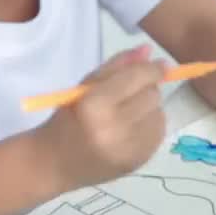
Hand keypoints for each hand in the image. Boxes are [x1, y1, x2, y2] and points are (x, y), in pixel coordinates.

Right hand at [40, 46, 166, 190]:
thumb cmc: (67, 120)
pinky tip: (133, 128)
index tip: (160, 63)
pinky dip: (150, 126)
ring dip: (150, 108)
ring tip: (129, 112)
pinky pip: (159, 134)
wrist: (55, 164)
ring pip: (159, 114)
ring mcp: (128, 149)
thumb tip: (148, 50)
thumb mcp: (85, 87)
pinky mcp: (138, 162)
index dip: (152, 68)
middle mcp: (113, 129)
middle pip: (152, 96)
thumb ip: (117, 66)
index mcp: (94, 106)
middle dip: (147, 89)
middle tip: (132, 92)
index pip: (136, 78)